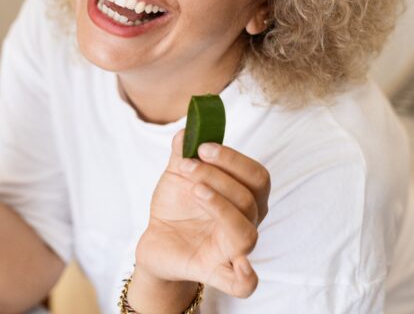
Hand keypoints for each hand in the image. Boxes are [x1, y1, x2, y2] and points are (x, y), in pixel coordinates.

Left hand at [134, 130, 270, 299]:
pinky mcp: (215, 271)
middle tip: (188, 165)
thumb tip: (188, 129)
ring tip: (194, 190)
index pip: (257, 176)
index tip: (203, 145)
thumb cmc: (177, 205)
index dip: (233, 159)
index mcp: (245, 197)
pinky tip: (237, 262)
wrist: (157, 239)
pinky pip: (243, 284)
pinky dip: (245, 276)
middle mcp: (247, 222)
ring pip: (246, 234)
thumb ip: (185, 149)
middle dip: (219, 176)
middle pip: (251, 200)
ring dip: (220, 206)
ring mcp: (233, 250)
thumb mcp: (178, 173)